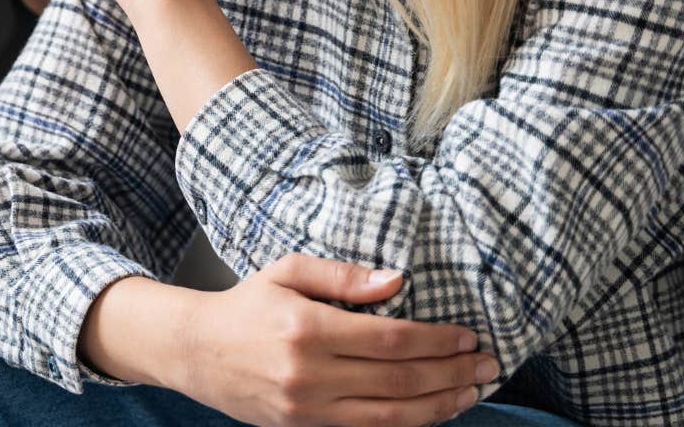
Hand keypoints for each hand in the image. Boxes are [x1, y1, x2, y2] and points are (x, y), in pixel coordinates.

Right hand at [176, 256, 494, 426]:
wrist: (196, 351)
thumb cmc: (246, 305)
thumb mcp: (288, 270)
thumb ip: (344, 276)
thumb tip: (397, 280)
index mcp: (308, 327)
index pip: (390, 338)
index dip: (436, 340)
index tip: (467, 335)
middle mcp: (310, 372)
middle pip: (399, 379)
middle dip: (451, 372)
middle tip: (487, 363)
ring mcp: (308, 407)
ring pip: (391, 415)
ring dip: (440, 404)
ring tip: (472, 390)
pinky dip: (407, 421)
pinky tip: (432, 409)